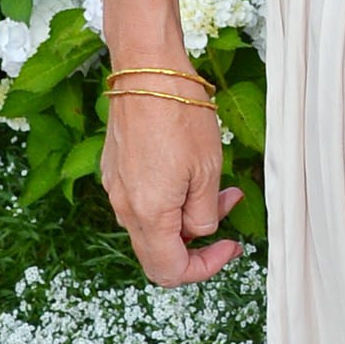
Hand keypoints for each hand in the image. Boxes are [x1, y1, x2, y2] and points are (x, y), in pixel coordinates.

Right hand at [100, 92, 243, 284]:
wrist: (146, 72)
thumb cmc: (179, 114)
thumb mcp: (208, 171)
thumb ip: (203, 214)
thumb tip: (199, 231)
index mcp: (149, 214)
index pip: (170, 271)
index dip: (205, 267)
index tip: (229, 247)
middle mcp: (125, 207)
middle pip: (158, 254)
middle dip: (196, 244)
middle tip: (226, 220)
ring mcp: (116, 189)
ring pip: (152, 227)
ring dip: (185, 218)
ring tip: (217, 189)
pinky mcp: (115, 171)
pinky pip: (142, 203)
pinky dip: (168, 201)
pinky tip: (190, 175)